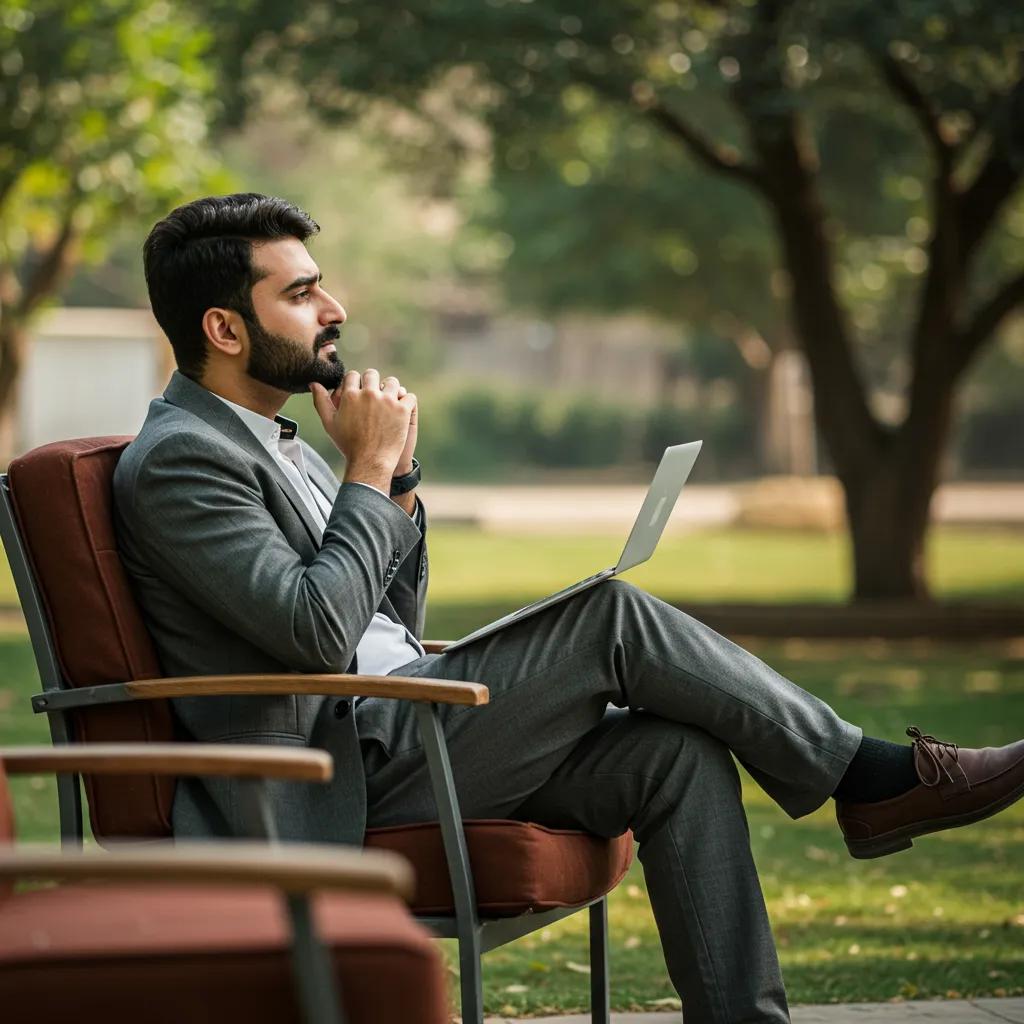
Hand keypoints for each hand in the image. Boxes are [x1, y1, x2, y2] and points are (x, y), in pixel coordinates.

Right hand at [310, 369, 414, 491]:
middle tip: (375, 397)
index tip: (359, 393)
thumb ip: (321, 401)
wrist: (370, 463)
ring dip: (391, 389)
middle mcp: (369, 394)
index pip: (353, 375)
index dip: (356, 383)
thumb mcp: (330, 423)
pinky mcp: (402, 410)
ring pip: (392, 382)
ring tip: (389, 402)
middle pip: (372, 374)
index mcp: (350, 395)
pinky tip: (402, 411)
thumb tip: (314, 383)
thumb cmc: (348, 445)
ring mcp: (387, 401)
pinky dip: (407, 402)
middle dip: (373, 383)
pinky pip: (409, 396)